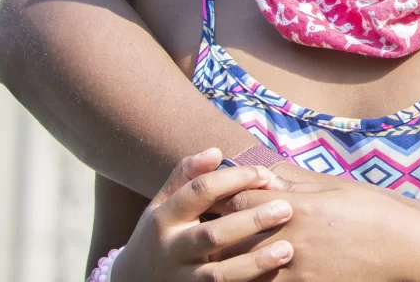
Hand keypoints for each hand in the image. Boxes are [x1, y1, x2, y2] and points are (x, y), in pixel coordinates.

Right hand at [112, 148, 295, 281]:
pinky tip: (273, 276)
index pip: (200, 191)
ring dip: (255, 262)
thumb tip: (216, 151)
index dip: (235, 179)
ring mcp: (179, 279)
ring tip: (287, 250)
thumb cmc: (159, 233)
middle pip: (212, 235)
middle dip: (251, 221)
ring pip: (218, 274)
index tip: (266, 174)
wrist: (132, 281)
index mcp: (163, 218)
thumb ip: (187, 176)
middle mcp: (170, 250)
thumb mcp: (162, 203)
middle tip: (286, 209)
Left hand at [220, 175, 419, 281]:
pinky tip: (239, 276)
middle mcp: (288, 238)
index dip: (219, 194)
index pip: (239, 198)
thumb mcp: (337, 188)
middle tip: (192, 228)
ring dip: (221, 261)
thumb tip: (265, 176)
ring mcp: (292, 270)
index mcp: (296, 206)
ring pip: (238, 268)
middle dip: (211, 230)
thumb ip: (297, 182)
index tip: (206, 194)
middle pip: (230, 235)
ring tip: (208, 257)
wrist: (404, 250)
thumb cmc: (374, 212)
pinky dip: (248, 280)